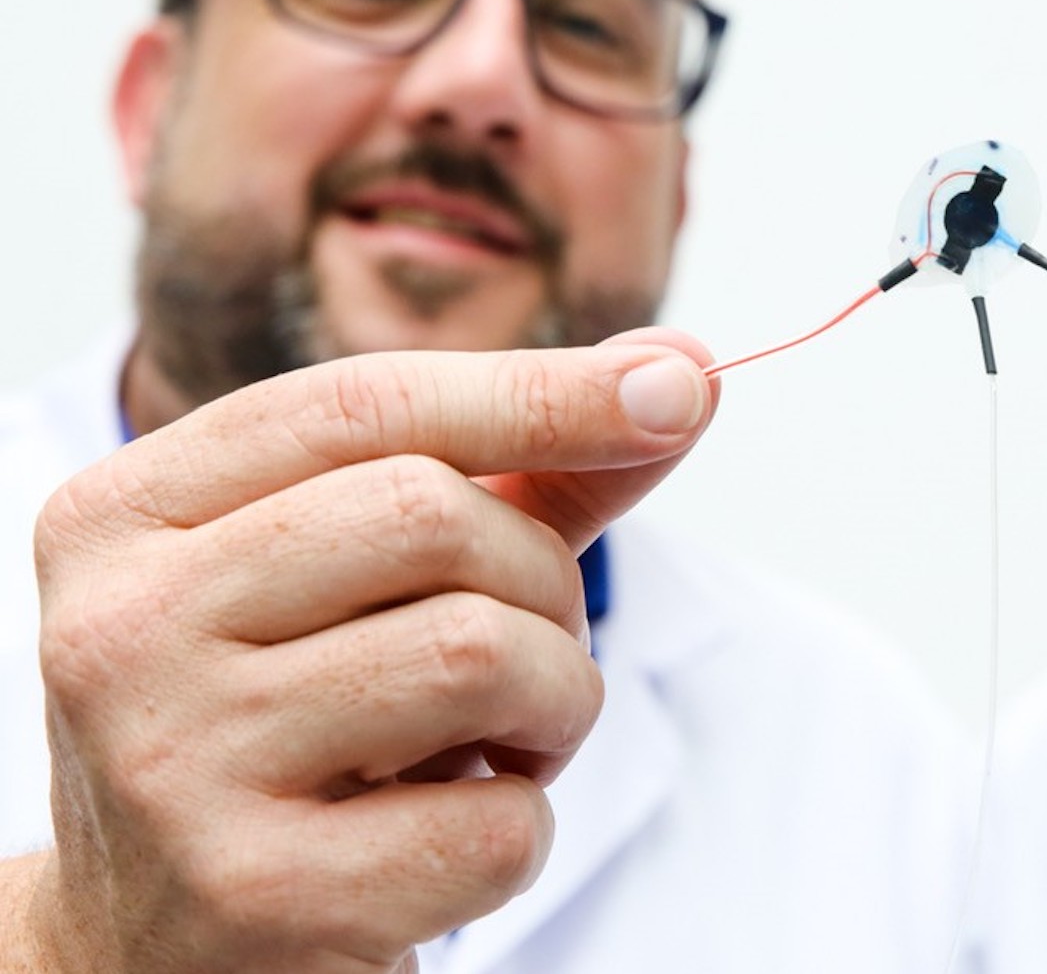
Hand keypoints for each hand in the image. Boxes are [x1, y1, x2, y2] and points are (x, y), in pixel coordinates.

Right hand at [20, 330, 716, 972]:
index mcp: (126, 517)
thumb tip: (680, 374)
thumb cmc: (292, 733)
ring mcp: (175, 762)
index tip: (677, 388)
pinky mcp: (253, 893)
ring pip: (479, 655)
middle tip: (531, 656)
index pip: (362, 406)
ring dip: (554, 706)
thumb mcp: (361, 588)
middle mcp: (122, 626)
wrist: (156, 953)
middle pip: (434, 517)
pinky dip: (521, 833)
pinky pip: (493, 826)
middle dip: (545, 584)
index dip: (541, 390)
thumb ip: (520, 476)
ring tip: (497, 750)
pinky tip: (445, 841)